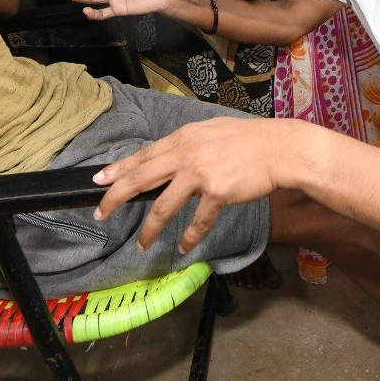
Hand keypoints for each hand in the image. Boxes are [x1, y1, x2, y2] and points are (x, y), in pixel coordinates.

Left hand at [93, 117, 293, 254]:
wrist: (280, 148)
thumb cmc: (249, 139)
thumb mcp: (210, 132)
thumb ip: (188, 146)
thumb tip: (171, 158)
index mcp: (183, 138)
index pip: (143, 156)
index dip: (119, 169)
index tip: (100, 180)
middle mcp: (186, 154)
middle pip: (141, 179)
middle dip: (117, 197)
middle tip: (100, 213)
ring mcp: (200, 173)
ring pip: (164, 206)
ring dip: (150, 228)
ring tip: (141, 245)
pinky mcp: (217, 192)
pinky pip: (197, 220)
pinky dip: (189, 236)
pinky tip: (183, 247)